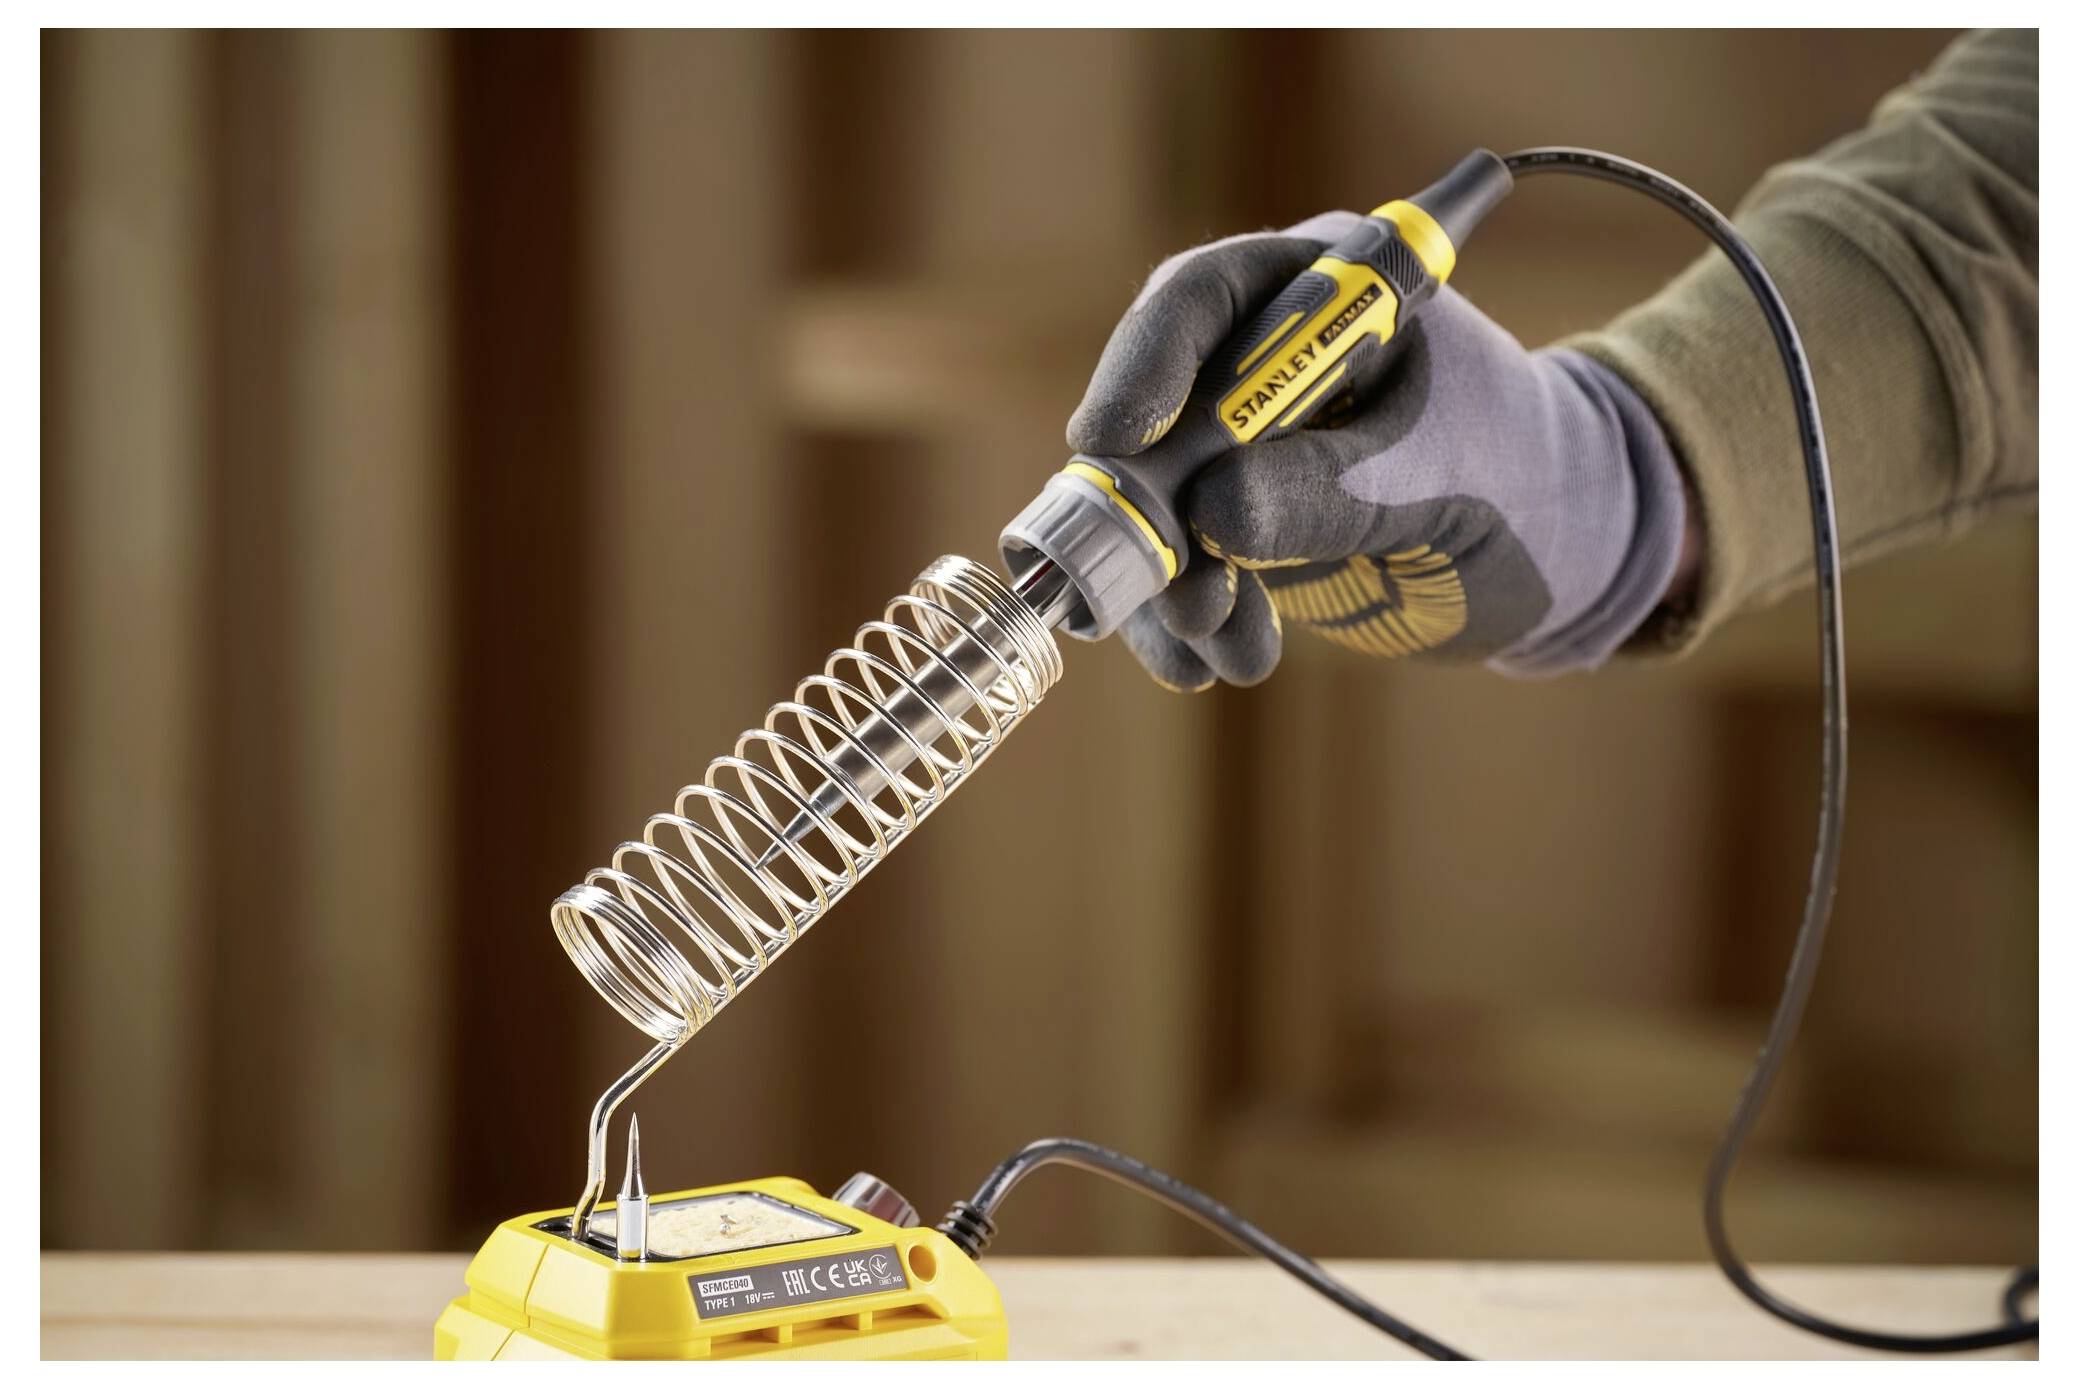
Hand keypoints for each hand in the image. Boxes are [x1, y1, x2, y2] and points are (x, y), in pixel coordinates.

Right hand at [1070, 216, 1689, 689]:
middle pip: (1154, 409)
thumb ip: (1332, 488)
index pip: (1203, 299)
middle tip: (1168, 582)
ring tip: (1212, 648)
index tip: (1113, 439)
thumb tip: (1211, 516)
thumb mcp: (1441, 475)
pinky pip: (1184, 569)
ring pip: (1157, 505)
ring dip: (1168, 583)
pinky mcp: (1239, 526)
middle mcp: (1262, 358)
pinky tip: (1206, 667)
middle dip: (1146, 504)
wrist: (1567, 554)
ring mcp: (1242, 447)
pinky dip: (1187, 621)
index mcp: (1323, 290)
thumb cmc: (1526, 477)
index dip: (1144, 363)